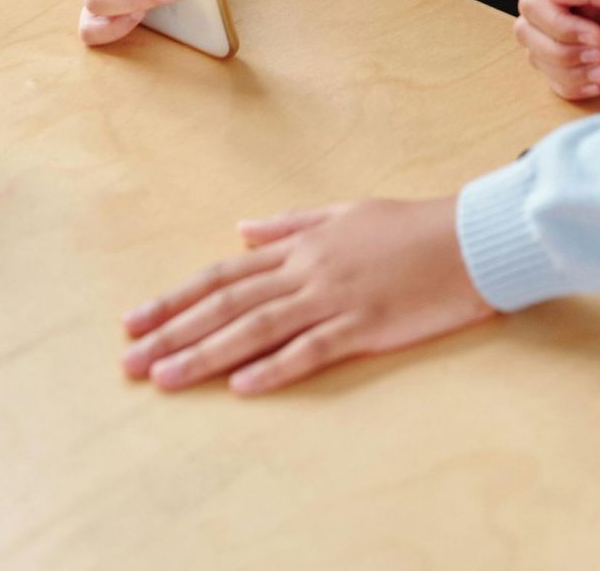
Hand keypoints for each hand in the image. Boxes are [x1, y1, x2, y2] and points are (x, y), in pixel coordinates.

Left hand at [121, 196, 492, 393]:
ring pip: (257, 327)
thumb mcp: (345, 212)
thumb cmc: (410, 226)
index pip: (225, 274)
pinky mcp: (366, 324)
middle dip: (175, 332)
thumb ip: (291, 224)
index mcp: (302, 245)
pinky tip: (243, 386)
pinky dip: (276, 367)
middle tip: (130, 360)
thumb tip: (242, 229)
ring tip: (166, 378)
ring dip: (207, 354)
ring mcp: (335, 297)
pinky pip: (312, 349)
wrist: (470, 237)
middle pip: (229, 302)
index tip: (136, 320)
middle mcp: (309, 269)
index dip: (177, 298)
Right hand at [515, 0, 599, 100]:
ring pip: (541, 58)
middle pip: (530, 31)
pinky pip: (559, 81)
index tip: (596, 35)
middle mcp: (580, 7)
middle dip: (563, 50)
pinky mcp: (592, 67)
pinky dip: (576, 86)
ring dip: (570, 70)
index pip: (535, 0)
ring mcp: (584, 38)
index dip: (557, 24)